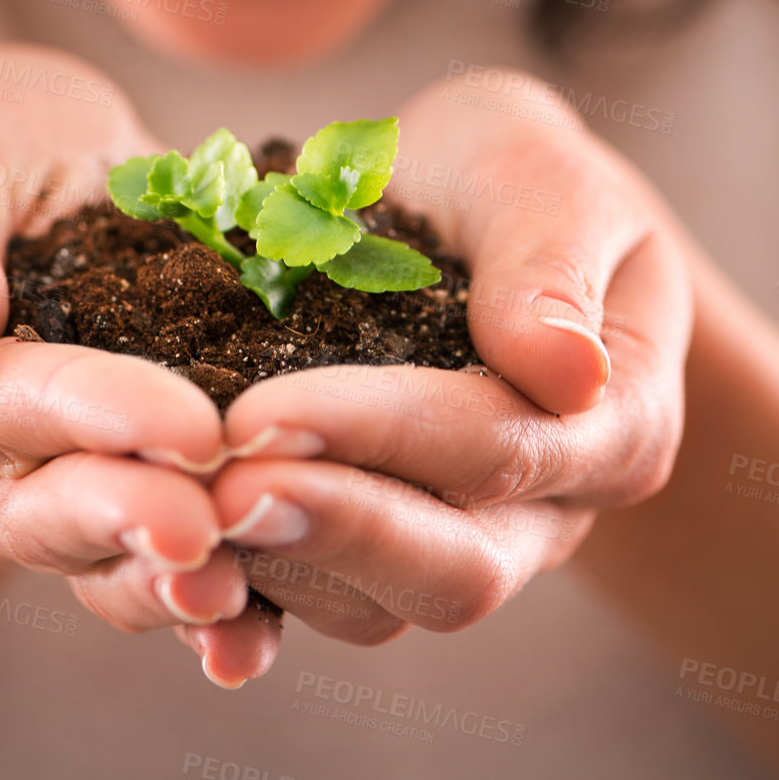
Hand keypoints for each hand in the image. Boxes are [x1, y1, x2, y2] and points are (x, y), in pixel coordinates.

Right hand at [0, 43, 281, 681]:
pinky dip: (218, 620)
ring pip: (111, 569)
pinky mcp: (143, 521)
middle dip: (134, 519)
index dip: (96, 415)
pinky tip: (262, 639)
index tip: (184, 421)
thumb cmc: (6, 154)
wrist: (79, 178)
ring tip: (240, 590)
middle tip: (207, 528)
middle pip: (55, 511)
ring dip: (172, 588)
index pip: (10, 409)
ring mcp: (67, 512)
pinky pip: (173, 582)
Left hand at [179, 71, 691, 668]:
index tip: (266, 411)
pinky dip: (242, 598)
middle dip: (328, 528)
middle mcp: (548, 512)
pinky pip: (312, 604)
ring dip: (274, 569)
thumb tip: (567, 369)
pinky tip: (164, 574)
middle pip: (452, 569)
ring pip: (374, 609)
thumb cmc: (508, 174)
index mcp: (614, 421)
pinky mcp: (373, 554)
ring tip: (175, 520)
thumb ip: (553, 257)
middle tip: (215, 496)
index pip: (501, 447)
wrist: (461, 206)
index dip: (384, 436)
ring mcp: (459, 544)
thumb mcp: (538, 170)